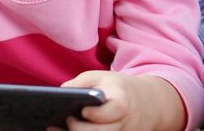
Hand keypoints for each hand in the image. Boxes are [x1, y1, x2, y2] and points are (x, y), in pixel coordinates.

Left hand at [58, 71, 184, 130]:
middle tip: (68, 120)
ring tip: (56, 128)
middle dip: (80, 129)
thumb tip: (58, 94)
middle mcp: (124, 123)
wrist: (147, 102)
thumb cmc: (117, 88)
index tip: (83, 110)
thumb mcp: (101, 77)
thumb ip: (80, 84)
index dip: (97, 113)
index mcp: (123, 102)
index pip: (115, 111)